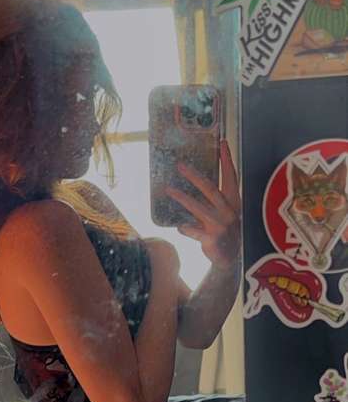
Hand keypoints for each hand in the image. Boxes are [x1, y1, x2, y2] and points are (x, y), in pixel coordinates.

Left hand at [165, 140, 240, 270]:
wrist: (229, 259)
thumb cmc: (224, 233)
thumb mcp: (223, 214)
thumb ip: (213, 201)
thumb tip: (194, 182)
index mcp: (233, 203)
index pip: (231, 178)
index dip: (227, 160)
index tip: (223, 142)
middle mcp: (229, 212)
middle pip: (210, 189)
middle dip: (195, 176)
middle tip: (180, 166)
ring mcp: (221, 225)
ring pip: (199, 208)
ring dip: (183, 198)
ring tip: (168, 190)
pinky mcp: (213, 239)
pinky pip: (195, 231)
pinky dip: (186, 229)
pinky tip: (179, 227)